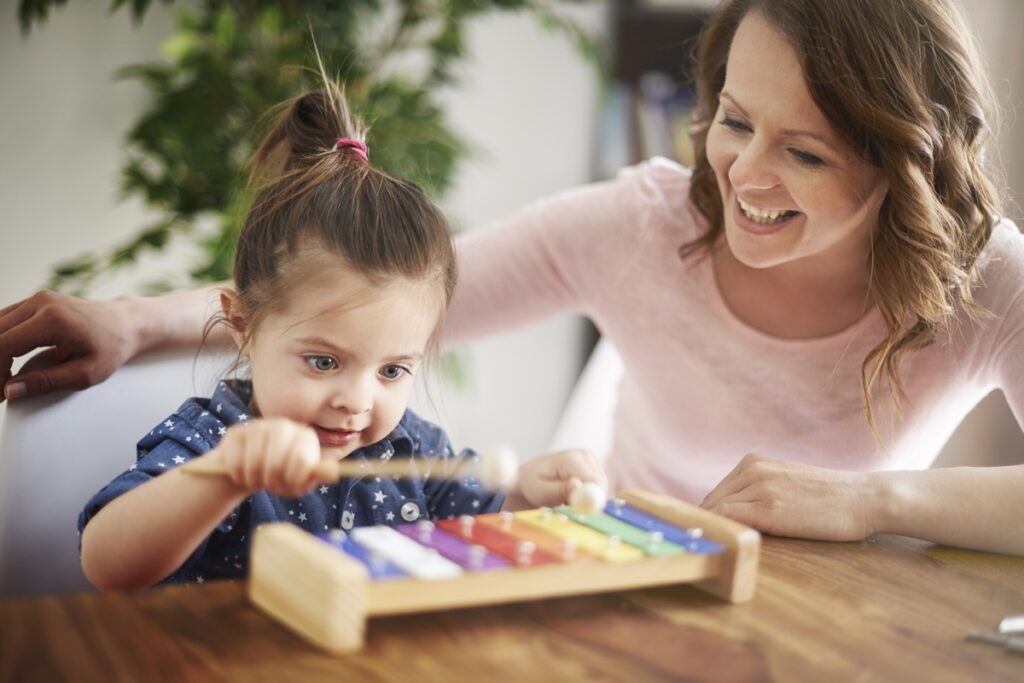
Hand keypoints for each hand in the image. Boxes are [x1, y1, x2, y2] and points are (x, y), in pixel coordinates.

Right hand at [0, 290, 138, 401]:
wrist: (127, 323)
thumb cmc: (111, 348)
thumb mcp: (85, 373)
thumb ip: (46, 382)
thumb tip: (9, 391)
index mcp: (51, 320)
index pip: (2, 346)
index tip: (0, 394)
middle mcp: (40, 303)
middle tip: (1, 389)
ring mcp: (37, 299)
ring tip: (4, 377)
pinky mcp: (36, 301)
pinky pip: (4, 320)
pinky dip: (0, 341)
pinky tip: (7, 361)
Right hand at [213, 418, 332, 496]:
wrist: (253, 469)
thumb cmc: (282, 476)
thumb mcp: (301, 480)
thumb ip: (317, 476)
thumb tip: (334, 473)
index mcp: (305, 436)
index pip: (301, 459)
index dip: (293, 479)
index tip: (290, 486)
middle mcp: (283, 425)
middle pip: (275, 461)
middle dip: (272, 481)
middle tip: (270, 486)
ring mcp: (258, 426)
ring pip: (253, 461)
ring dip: (254, 479)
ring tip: (257, 481)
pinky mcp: (236, 432)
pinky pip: (235, 459)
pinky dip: (238, 474)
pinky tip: (242, 475)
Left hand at [504, 448, 607, 510]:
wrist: (529, 478)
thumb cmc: (532, 485)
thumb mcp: (541, 491)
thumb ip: (559, 490)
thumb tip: (577, 485)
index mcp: (570, 458)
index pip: (594, 481)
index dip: (590, 499)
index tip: (577, 510)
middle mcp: (584, 455)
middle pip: (600, 484)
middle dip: (588, 500)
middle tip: (567, 505)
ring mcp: (591, 460)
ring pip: (601, 487)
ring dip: (586, 498)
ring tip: (566, 498)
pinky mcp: (594, 467)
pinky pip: (599, 487)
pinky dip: (588, 495)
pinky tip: (572, 494)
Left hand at [700, 453, 876, 540]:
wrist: (864, 498)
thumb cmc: (829, 497)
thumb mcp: (785, 482)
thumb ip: (758, 490)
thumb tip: (729, 514)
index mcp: (754, 461)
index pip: (717, 493)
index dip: (710, 516)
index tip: (711, 535)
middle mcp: (752, 469)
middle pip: (711, 501)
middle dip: (709, 524)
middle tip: (712, 547)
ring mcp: (759, 487)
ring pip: (716, 510)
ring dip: (714, 529)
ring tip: (719, 550)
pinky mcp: (769, 509)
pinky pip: (727, 518)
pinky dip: (721, 531)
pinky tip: (726, 545)